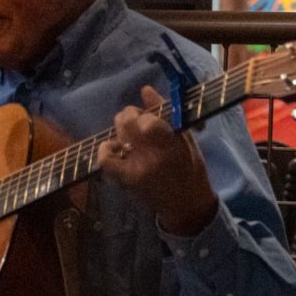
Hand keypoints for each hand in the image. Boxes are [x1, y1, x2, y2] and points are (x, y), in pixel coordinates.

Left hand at [98, 85, 218, 235]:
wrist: (186, 205)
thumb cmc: (190, 169)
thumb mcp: (186, 139)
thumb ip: (166, 113)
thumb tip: (145, 89)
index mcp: (171, 144)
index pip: (148, 120)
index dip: (146, 115)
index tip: (151, 118)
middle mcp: (152, 154)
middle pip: (127, 121)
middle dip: (131, 115)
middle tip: (138, 121)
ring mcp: (137, 166)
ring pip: (118, 133)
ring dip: (122, 129)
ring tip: (131, 136)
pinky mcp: (127, 178)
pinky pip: (106, 160)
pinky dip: (106, 149)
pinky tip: (114, 147)